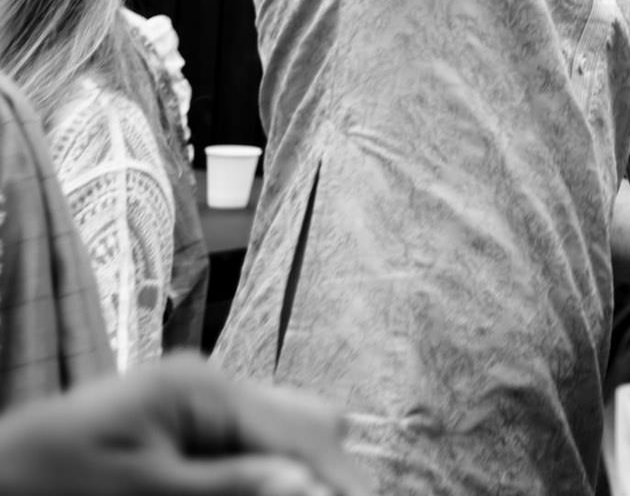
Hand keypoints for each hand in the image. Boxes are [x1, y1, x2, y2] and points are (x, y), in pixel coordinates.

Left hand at [0, 356, 367, 495]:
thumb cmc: (52, 477)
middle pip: (310, 419)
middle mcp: (211, 385)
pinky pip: (251, 446)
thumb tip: (309, 487)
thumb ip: (228, 486)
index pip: (301, 428)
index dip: (336, 475)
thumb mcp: (142, 490)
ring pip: (287, 432)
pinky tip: (267, 487)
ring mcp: (201, 404)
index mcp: (202, 387)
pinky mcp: (189, 428)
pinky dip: (265, 471)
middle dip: (328, 468)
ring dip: (300, 469)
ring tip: (309, 492)